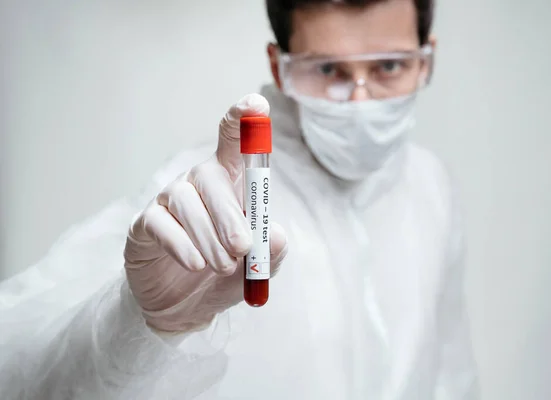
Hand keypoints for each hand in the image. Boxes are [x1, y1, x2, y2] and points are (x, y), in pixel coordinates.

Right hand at [123, 94, 287, 332]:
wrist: (186, 306)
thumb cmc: (225, 274)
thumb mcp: (257, 267)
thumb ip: (270, 251)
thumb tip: (275, 236)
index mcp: (230, 183)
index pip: (234, 142)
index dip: (243, 120)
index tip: (256, 105)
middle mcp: (198, 183)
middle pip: (210, 176)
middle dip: (230, 214)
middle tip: (242, 248)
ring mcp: (169, 202)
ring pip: (187, 203)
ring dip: (208, 236)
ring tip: (222, 266)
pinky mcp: (145, 225)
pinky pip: (160, 224)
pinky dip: (181, 244)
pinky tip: (194, 264)